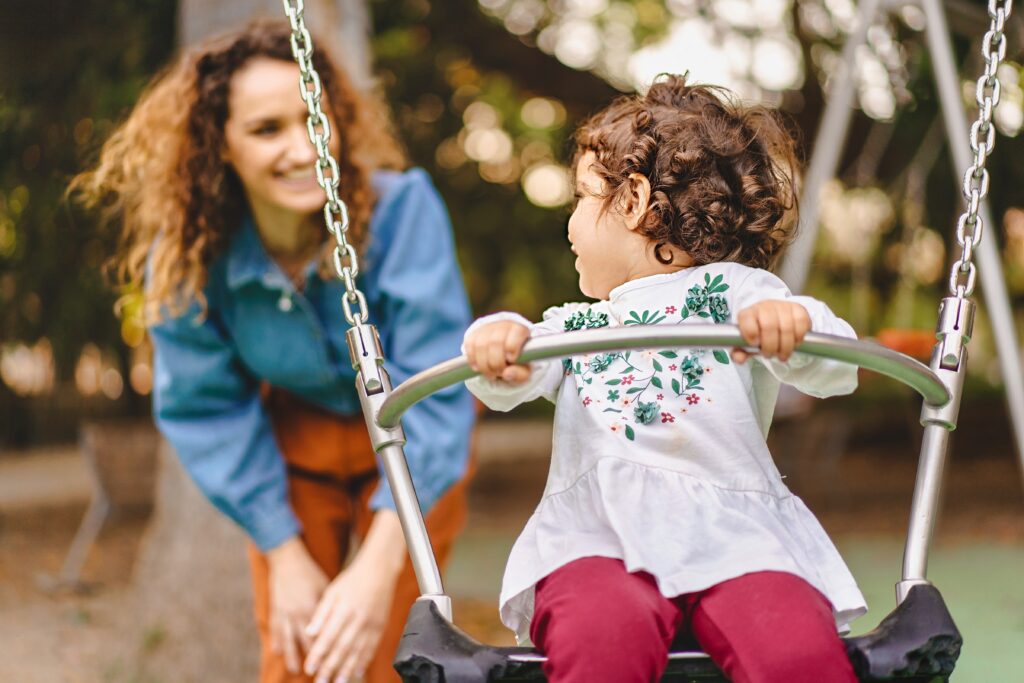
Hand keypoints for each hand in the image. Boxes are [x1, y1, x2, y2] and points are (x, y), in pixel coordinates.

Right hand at [266, 537, 329, 673]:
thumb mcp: (324, 587)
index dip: (325, 650)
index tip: (331, 662)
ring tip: (294, 670)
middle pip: (303, 642)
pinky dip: (276, 642)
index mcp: (311, 608)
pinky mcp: (275, 609)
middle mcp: (297, 614)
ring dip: (291, 657)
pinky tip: (277, 652)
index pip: (320, 635)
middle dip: (310, 659)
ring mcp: (284, 613)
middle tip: (315, 672)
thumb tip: (339, 622)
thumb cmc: (309, 572)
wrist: (287, 560)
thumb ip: (328, 607)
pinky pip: (274, 630)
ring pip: (287, 640)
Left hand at [303, 510, 405, 682]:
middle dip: (330, 667)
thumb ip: (321, 613)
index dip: (318, 655)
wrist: (379, 569)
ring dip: (347, 669)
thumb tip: (310, 632)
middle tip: (320, 681)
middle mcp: (358, 619)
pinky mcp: (381, 626)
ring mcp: (371, 624)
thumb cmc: (353, 579)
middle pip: (342, 648)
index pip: (328, 637)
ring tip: (338, 682)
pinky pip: (372, 647)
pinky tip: (357, 671)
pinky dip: (364, 661)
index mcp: (344, 610)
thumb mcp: (332, 591)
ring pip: (358, 651)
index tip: (309, 668)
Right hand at [465, 320, 531, 382]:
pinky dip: (473, 360)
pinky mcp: (474, 334)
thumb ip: (521, 374)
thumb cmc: (518, 362)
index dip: (512, 346)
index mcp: (520, 329)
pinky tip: (479, 368)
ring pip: (481, 345)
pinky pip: (469, 346)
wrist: (504, 355)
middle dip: (496, 362)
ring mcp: (487, 328)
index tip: (511, 359)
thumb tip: (507, 374)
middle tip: (498, 373)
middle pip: (496, 341)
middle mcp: (503, 325)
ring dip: (484, 364)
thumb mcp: (525, 370)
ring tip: (490, 374)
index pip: (516, 332)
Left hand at [732, 300, 810, 362]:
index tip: (755, 344)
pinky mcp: (798, 309)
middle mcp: (765, 306)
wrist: (776, 319)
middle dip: (770, 346)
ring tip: (782, 355)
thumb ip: (740, 352)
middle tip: (770, 355)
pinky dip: (798, 338)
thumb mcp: (747, 344)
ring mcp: (782, 306)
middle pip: (769, 325)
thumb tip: (739, 358)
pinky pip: (801, 323)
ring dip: (785, 346)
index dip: (750, 332)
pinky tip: (794, 344)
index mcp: (748, 313)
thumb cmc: (759, 333)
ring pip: (787, 327)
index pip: (747, 318)